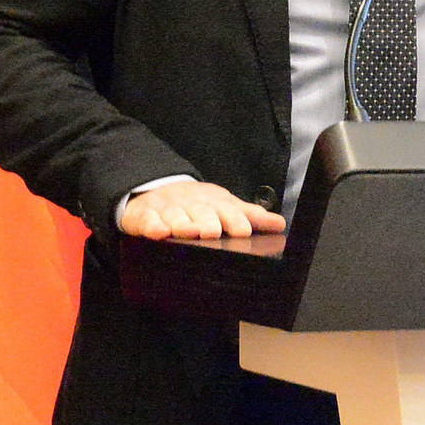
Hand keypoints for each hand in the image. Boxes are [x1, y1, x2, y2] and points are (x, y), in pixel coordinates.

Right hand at [120, 181, 287, 241]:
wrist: (156, 191)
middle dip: (207, 221)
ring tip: (189, 232)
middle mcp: (191, 203)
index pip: (226, 209)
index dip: (235, 219)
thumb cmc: (197, 205)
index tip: (243, 230)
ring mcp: (167, 209)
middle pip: (200, 212)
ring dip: (182, 224)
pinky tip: (158, 233)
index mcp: (213, 201)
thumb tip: (280, 224)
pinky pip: (148, 221)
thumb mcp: (224, 206)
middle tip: (213, 231)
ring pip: (175, 216)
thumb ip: (250, 216)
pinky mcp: (145, 216)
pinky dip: (153, 226)